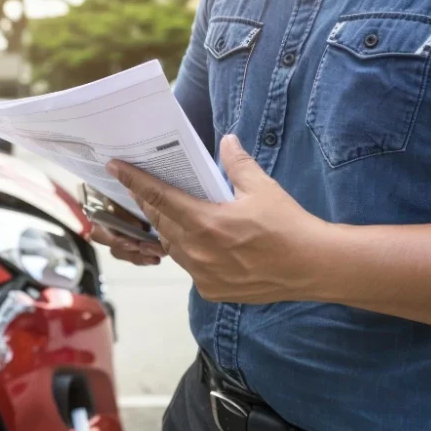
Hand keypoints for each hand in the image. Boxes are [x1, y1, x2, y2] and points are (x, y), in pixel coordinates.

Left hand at [105, 135, 331, 303]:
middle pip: (161, 223)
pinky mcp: (212, 290)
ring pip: (173, 247)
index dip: (135, 182)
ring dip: (170, 230)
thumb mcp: (262, 188)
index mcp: (205, 223)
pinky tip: (201, 243)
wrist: (314, 267)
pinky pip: (190, 268)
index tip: (116, 169)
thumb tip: (227, 140)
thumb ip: (237, 164)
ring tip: (176, 214)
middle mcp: (198, 252)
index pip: (159, 198)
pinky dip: (190, 253)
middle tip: (145, 188)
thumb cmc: (289, 226)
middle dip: (151, 204)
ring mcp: (202, 275)